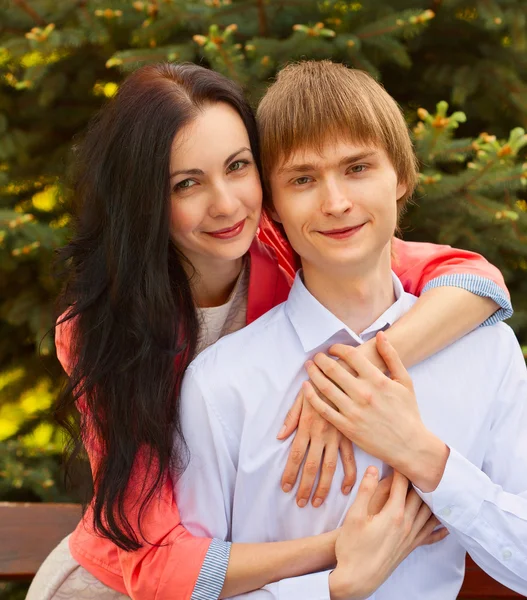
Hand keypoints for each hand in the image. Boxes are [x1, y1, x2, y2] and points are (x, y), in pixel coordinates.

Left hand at [277, 389, 355, 506]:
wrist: (345, 376)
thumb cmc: (319, 384)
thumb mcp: (301, 397)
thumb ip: (291, 418)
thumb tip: (280, 436)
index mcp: (307, 426)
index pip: (296, 455)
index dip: (290, 473)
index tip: (285, 488)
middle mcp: (321, 435)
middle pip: (311, 466)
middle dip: (305, 487)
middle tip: (300, 502)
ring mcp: (337, 437)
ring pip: (329, 468)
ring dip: (323, 487)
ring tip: (317, 502)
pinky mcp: (350, 436)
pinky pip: (350, 460)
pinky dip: (349, 476)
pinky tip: (345, 489)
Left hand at [303, 331, 449, 491]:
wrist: (409, 445)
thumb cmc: (407, 412)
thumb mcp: (405, 381)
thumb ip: (392, 356)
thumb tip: (380, 335)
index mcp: (377, 380)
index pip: (351, 355)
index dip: (338, 348)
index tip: (333, 349)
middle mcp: (363, 394)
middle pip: (334, 369)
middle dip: (321, 359)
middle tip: (317, 356)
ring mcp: (353, 411)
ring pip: (325, 387)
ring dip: (313, 373)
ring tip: (309, 366)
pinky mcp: (346, 427)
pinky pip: (323, 409)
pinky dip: (311, 396)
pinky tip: (306, 387)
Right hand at [329, 468, 448, 599]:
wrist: (357, 578)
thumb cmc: (352, 546)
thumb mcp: (354, 516)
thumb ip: (366, 490)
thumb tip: (374, 469)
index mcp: (394, 514)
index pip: (401, 485)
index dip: (401, 470)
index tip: (400, 458)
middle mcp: (407, 524)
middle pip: (419, 497)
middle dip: (419, 480)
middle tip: (420, 467)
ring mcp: (410, 537)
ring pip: (428, 514)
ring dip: (432, 500)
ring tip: (435, 487)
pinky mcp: (410, 548)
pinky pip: (430, 535)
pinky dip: (439, 528)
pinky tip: (445, 525)